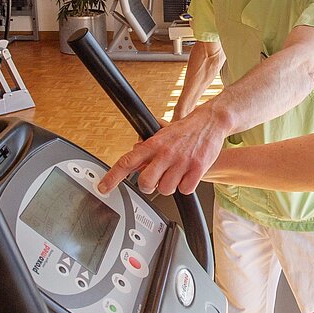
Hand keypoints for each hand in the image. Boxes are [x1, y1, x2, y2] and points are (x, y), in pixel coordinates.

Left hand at [98, 105, 228, 195]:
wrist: (210, 122)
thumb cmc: (185, 131)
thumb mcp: (161, 136)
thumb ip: (147, 150)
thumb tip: (133, 164)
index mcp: (153, 144)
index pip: (127, 161)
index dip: (112, 177)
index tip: (103, 188)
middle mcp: (165, 153)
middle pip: (145, 183)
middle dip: (149, 186)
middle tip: (155, 181)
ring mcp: (181, 161)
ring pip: (166, 189)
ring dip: (170, 185)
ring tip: (177, 172)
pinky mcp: (197, 168)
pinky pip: (185, 190)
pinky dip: (186, 186)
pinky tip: (188, 175)